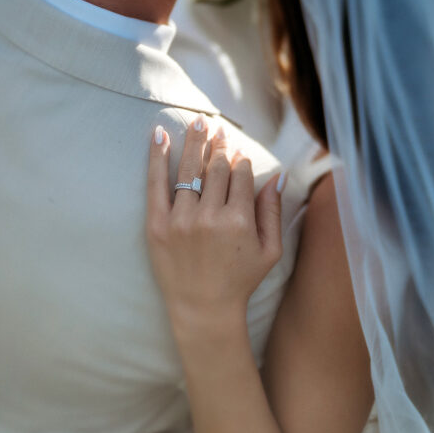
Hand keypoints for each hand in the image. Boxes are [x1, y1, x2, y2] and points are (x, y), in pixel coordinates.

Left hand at [146, 116, 284, 340]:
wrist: (202, 310)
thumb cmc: (240, 281)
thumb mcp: (270, 251)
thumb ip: (273, 211)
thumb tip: (277, 175)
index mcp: (240, 221)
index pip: (241, 176)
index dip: (241, 160)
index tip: (238, 153)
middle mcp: (210, 217)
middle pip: (216, 169)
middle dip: (219, 146)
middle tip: (218, 129)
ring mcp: (181, 221)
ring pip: (189, 170)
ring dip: (194, 142)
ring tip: (197, 122)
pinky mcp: (157, 226)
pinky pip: (156, 184)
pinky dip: (158, 157)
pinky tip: (160, 135)